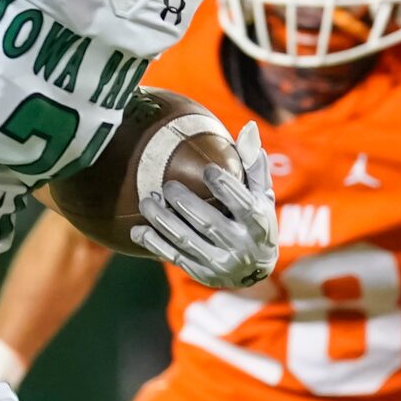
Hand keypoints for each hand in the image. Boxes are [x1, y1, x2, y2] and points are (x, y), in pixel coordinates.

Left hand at [134, 124, 277, 289]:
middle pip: (209, 224)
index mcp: (260, 224)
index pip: (243, 204)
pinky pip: (175, 257)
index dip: (225, 187)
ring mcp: (220, 263)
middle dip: (185, 204)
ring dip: (163, 222)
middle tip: (166, 186)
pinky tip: (138, 230)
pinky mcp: (202, 273)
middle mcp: (241, 247)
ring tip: (146, 201)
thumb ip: (254, 165)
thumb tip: (248, 128)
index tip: (207, 169)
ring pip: (187, 241)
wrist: (254, 269)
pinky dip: (155, 244)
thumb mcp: (262, 195)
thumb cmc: (255, 219)